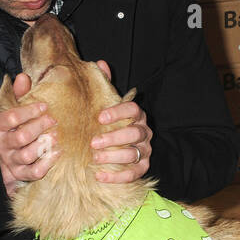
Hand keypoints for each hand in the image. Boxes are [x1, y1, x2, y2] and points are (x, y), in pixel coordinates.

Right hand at [0, 71, 56, 195]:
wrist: (9, 156)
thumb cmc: (15, 127)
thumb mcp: (14, 108)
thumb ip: (18, 93)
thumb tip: (23, 77)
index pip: (10, 118)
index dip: (28, 111)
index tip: (45, 106)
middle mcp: (2, 143)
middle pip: (20, 137)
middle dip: (39, 127)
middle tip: (54, 121)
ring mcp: (11, 160)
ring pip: (26, 155)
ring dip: (43, 146)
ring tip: (56, 137)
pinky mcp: (21, 173)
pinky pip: (33, 172)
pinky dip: (46, 164)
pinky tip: (57, 153)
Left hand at [91, 60, 152, 183]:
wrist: (122, 148)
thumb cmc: (111, 124)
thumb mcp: (108, 105)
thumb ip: (105, 86)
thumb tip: (100, 63)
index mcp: (137, 115)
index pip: (133, 110)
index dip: (118, 113)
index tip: (99, 117)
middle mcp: (144, 132)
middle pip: (134, 133)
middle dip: (114, 138)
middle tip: (93, 142)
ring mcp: (146, 150)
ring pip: (134, 154)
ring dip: (114, 157)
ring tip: (95, 159)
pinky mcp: (143, 167)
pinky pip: (135, 173)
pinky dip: (118, 176)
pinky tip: (100, 176)